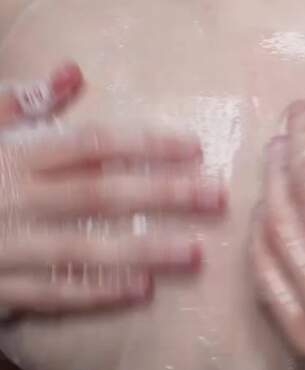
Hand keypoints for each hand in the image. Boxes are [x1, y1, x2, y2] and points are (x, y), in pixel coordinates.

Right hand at [0, 63, 226, 315]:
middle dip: (162, 196)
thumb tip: (71, 73)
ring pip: (82, 249)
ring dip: (142, 251)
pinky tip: (142, 290)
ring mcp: (4, 247)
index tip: (194, 148)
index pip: (88, 144)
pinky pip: (53, 293)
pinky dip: (97, 293)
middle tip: (216, 198)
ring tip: (194, 253)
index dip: (143, 145)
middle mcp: (10, 200)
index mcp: (10, 157)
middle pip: (97, 195)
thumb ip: (18, 104)